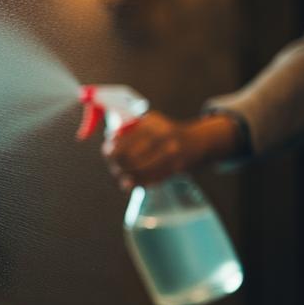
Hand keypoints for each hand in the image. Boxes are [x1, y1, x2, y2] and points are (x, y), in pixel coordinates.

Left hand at [102, 111, 240, 189]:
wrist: (196, 140)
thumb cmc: (164, 131)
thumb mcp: (148, 122)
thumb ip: (128, 130)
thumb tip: (109, 144)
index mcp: (152, 125)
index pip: (124, 141)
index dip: (111, 150)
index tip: (107, 153)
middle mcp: (162, 138)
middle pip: (130, 158)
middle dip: (117, 165)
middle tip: (114, 167)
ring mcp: (171, 154)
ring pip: (139, 171)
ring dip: (126, 176)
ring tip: (120, 176)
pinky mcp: (176, 168)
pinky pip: (151, 179)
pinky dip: (138, 182)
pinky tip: (130, 183)